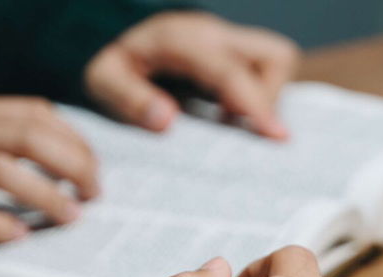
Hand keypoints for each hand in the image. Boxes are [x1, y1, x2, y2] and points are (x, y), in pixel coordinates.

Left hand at [85, 11, 299, 138]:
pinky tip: (227, 115)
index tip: (278, 136)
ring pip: (275, 61)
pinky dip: (256, 94)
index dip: (257, 105)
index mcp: (185, 41)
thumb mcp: (104, 79)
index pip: (233, 72)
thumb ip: (130, 98)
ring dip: (266, 95)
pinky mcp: (232, 51)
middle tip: (243, 128)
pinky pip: (263, 69)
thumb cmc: (111, 61)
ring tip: (232, 121)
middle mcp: (215, 35)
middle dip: (270, 97)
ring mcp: (227, 40)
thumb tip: (166, 121)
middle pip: (274, 56)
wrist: (110, 33)